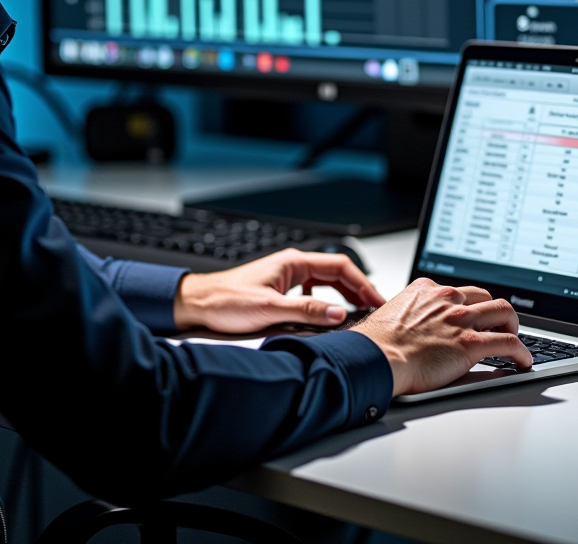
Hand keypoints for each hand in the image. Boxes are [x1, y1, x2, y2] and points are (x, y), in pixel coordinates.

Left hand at [173, 248, 385, 333]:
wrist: (199, 304)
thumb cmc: (226, 301)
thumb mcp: (269, 309)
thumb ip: (305, 312)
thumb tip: (338, 314)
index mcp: (293, 263)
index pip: (340, 266)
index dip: (363, 283)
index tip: (378, 300)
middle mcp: (292, 266)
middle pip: (336, 273)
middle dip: (359, 289)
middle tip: (376, 308)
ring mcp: (287, 277)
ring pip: (326, 282)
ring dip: (345, 295)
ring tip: (360, 312)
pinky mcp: (280, 289)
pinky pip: (313, 291)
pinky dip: (328, 301)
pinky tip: (331, 314)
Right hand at [350, 278, 531, 396]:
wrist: (376, 357)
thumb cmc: (378, 343)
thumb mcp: (394, 312)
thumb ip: (411, 313)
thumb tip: (414, 325)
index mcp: (426, 289)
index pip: (459, 290)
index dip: (470, 305)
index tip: (473, 315)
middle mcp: (446, 298)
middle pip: (486, 296)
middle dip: (494, 312)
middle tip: (497, 327)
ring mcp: (460, 319)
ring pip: (504, 311)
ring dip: (512, 326)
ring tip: (513, 340)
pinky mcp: (471, 343)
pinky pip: (510, 343)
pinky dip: (522, 352)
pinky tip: (523, 361)